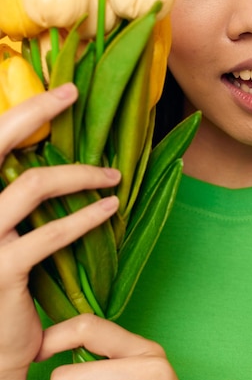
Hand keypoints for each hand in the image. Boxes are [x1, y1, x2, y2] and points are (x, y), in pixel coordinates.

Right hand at [0, 84, 120, 374]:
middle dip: (35, 111)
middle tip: (71, 93)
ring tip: (112, 176)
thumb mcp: (2, 235)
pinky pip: (51, 234)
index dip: (22, 111)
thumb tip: (53, 159)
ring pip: (32, 185)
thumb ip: (16, 198)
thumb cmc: (1, 286)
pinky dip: (86, 217)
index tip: (60, 93)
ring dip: (79, 174)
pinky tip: (109, 209)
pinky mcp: (1, 269)